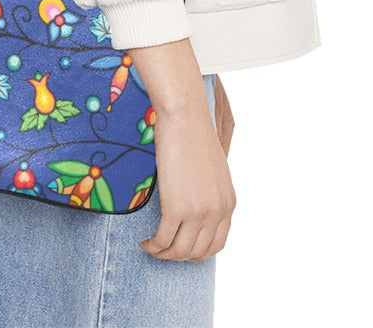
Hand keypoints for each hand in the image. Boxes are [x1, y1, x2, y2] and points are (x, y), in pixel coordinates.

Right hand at [127, 39, 236, 261]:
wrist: (185, 117)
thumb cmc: (194, 133)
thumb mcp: (213, 166)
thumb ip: (210, 188)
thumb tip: (197, 199)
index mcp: (228, 202)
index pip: (217, 244)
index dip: (196, 252)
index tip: (180, 247)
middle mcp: (217, 211)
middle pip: (197, 252)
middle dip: (177, 256)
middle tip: (161, 248)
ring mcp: (199, 213)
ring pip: (179, 251)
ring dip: (162, 254)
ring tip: (150, 246)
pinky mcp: (177, 209)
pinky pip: (163, 241)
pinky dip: (152, 246)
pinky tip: (144, 241)